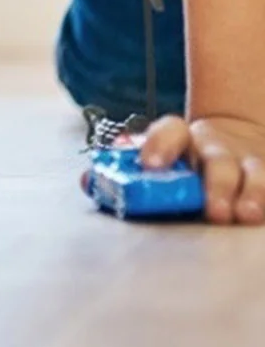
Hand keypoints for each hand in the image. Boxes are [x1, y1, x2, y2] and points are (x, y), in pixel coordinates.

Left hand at [140, 112, 264, 223]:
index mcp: (184, 141)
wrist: (233, 144)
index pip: (172, 131)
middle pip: (218, 160)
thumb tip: (98, 185)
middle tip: (214, 211)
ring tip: (247, 214)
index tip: (150, 166)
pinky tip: (263, 215)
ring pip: (256, 173)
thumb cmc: (188, 165)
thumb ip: (138, 173)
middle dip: (217, 186)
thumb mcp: (165, 163)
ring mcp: (250, 162)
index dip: (160, 146)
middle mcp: (219, 149)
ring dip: (254, 193)